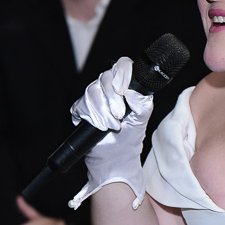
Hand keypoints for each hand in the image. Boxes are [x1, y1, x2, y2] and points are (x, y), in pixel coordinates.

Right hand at [67, 57, 153, 209]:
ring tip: (113, 124)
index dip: (122, 72)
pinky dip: (92, 116)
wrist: (116, 158)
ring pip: (92, 90)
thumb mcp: (142, 119)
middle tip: (120, 114)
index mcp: (126, 87)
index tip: (123, 88)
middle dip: (112, 96)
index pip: (121, 66)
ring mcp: (95, 99)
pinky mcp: (81, 110)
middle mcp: (110, 89)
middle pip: (105, 77)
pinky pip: (81, 105)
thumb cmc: (130, 138)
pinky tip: (101, 126)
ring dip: (103, 109)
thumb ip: (143, 104)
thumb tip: (133, 93)